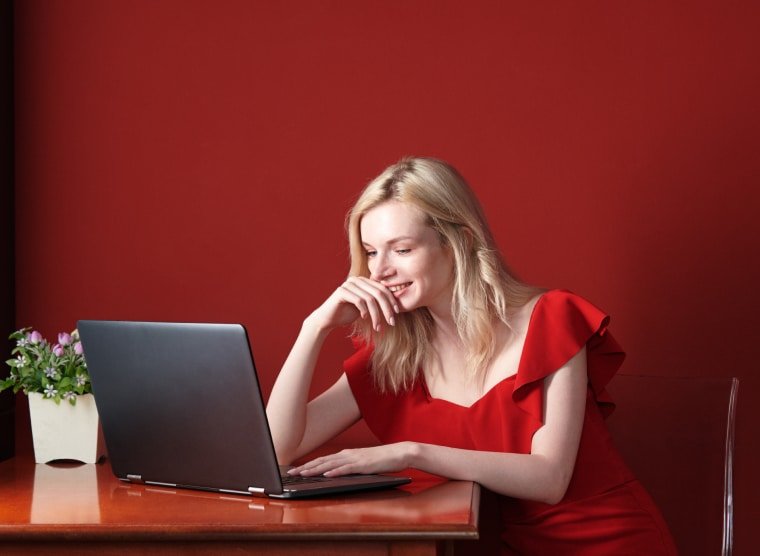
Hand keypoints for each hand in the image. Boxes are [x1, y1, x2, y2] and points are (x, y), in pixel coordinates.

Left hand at [288, 443, 414, 476]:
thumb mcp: (362, 463)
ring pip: (331, 464)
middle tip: (292, 473)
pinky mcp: (364, 465)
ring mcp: (355, 459)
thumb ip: (349, 466)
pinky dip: (335, 471)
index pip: (323, 459)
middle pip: (322, 460)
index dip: (308, 464)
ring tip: (303, 474)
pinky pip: (347, 468)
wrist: (400, 453)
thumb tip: (335, 472)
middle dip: (306, 467)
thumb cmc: (382, 459)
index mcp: (347, 454)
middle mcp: (348, 454)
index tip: (295, 469)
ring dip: (315, 469)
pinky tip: (327, 474)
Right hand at [309, 277, 398, 332]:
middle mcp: (356, 280)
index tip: (397, 313)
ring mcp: (348, 284)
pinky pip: (359, 301)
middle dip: (387, 309)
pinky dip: (364, 311)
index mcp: (363, 281)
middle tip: (391, 322)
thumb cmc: (347, 313)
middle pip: (378, 293)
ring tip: (378, 327)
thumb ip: (376, 302)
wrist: (327, 319)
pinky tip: (364, 318)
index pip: (382, 288)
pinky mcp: (341, 292)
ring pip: (370, 299)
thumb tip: (395, 305)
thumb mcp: (365, 307)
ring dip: (376, 315)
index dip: (391, 300)